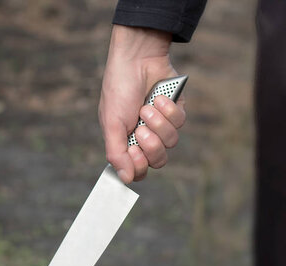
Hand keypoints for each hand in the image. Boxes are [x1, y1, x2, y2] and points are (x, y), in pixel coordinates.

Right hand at [99, 25, 185, 183]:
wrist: (137, 59)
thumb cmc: (119, 90)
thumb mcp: (112, 123)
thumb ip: (116, 153)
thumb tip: (125, 180)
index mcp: (125, 142)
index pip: (138, 171)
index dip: (138, 166)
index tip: (133, 151)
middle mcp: (144, 137)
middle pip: (158, 161)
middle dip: (151, 145)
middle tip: (141, 129)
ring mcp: (162, 125)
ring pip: (171, 142)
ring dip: (159, 124)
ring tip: (147, 107)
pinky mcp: (177, 111)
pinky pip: (180, 122)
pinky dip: (169, 110)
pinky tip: (159, 97)